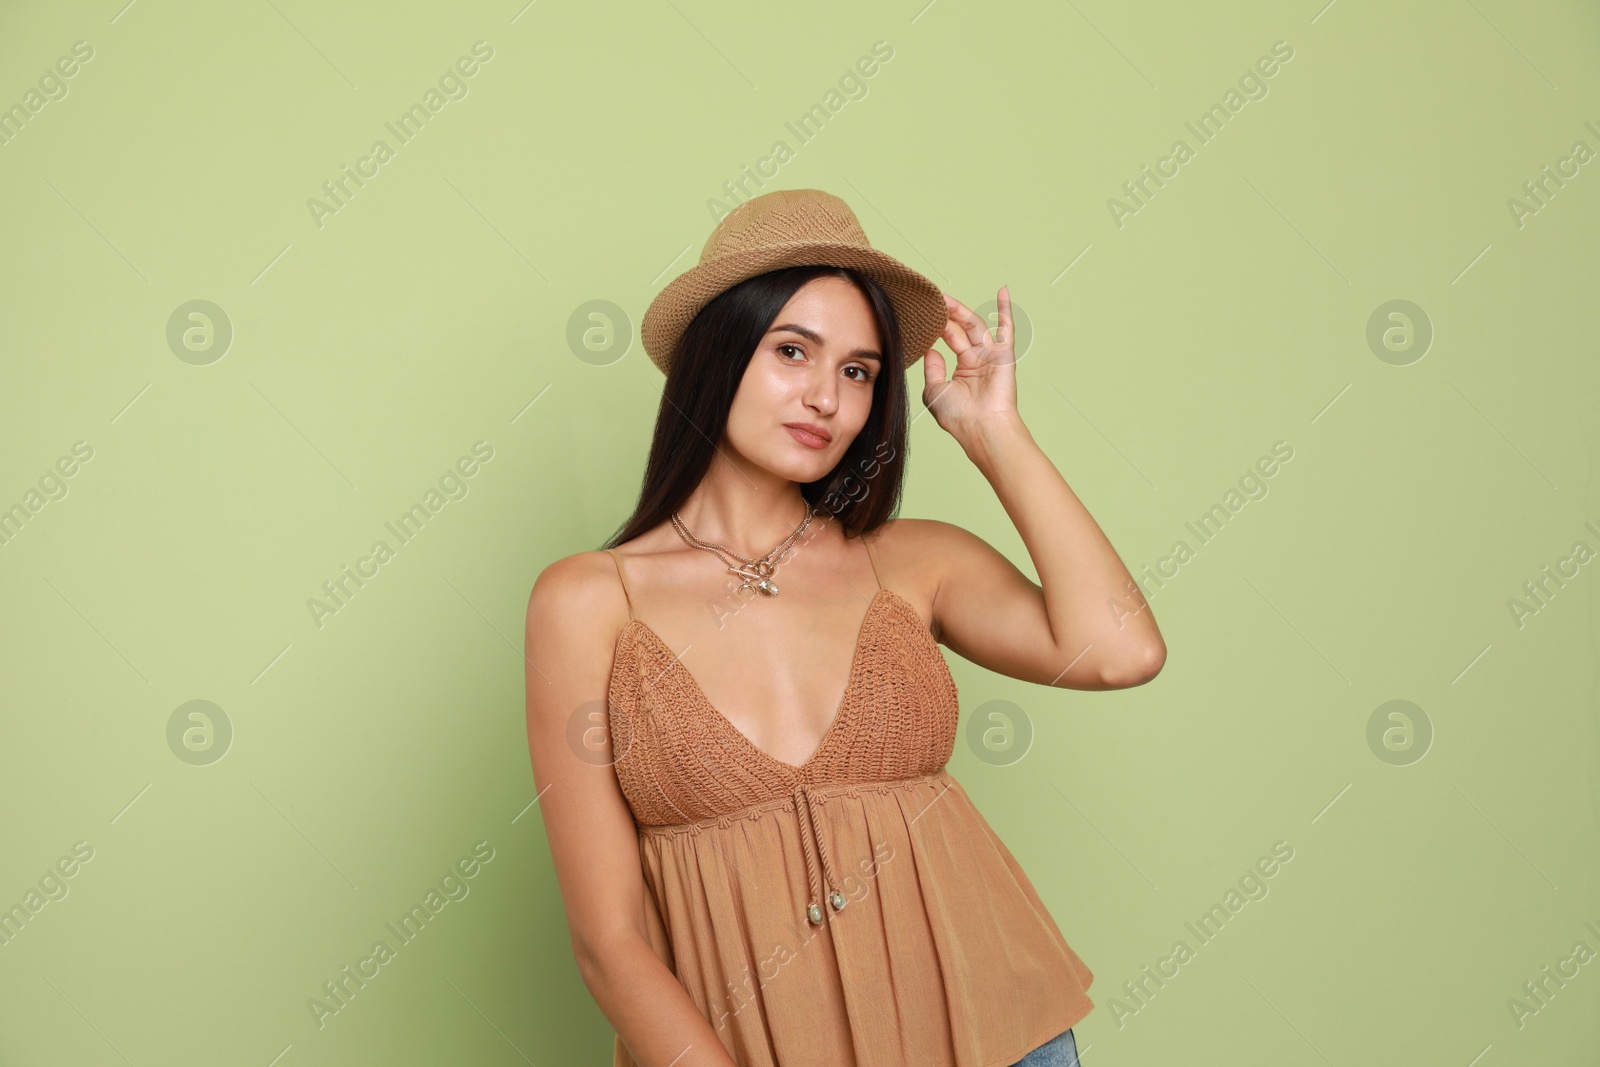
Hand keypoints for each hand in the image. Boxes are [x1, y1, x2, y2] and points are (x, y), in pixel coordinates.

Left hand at [921, 287, 1020, 445]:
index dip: (938, 325)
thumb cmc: (958, 416)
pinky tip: (1002, 291)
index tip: (925, 313)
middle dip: (947, 314)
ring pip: (976, 326)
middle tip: (933, 300)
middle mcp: (978, 361)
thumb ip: (932, 368)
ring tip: (945, 298)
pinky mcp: (1004, 355)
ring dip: (961, 311)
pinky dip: (1005, 310)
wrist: (981, 428)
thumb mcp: (934, 390)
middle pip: (961, 329)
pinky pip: (1006, 329)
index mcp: (963, 370)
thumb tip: (930, 349)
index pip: (950, 339)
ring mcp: (991, 357)